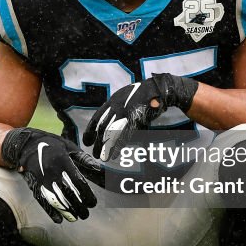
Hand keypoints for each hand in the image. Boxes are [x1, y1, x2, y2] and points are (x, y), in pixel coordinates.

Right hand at [1, 127, 103, 222]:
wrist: (26, 144)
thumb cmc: (52, 145)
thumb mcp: (70, 147)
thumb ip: (84, 159)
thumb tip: (98, 168)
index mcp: (62, 160)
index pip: (77, 181)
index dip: (86, 194)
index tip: (93, 203)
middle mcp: (52, 171)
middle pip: (67, 193)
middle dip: (78, 206)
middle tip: (86, 214)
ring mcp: (42, 179)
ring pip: (55, 200)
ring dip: (66, 211)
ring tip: (76, 218)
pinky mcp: (34, 184)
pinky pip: (42, 201)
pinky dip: (50, 211)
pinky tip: (58, 219)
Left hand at [83, 74, 197, 160]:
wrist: (159, 89)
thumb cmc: (143, 95)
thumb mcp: (125, 99)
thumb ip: (116, 110)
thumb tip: (109, 125)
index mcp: (112, 101)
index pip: (96, 118)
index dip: (90, 131)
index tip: (87, 142)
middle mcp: (116, 107)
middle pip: (103, 128)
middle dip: (98, 142)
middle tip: (95, 153)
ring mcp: (126, 112)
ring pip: (112, 133)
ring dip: (106, 147)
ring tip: (104, 157)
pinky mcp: (136, 118)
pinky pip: (125, 135)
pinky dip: (119, 146)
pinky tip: (115, 154)